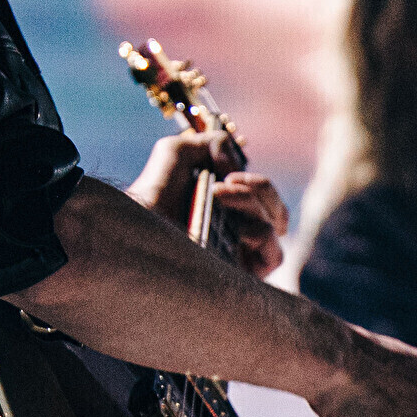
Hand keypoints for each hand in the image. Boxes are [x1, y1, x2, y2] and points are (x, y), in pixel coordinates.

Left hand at [126, 127, 286, 273]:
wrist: (140, 222)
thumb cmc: (154, 192)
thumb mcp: (178, 152)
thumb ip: (213, 141)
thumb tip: (237, 166)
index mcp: (228, 208)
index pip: (265, 198)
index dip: (257, 182)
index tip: (230, 172)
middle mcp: (237, 231)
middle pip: (276, 208)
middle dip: (257, 186)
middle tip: (222, 183)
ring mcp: (241, 254)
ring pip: (274, 224)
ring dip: (249, 200)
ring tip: (217, 195)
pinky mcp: (242, 275)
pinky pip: (275, 254)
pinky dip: (261, 231)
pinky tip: (233, 225)